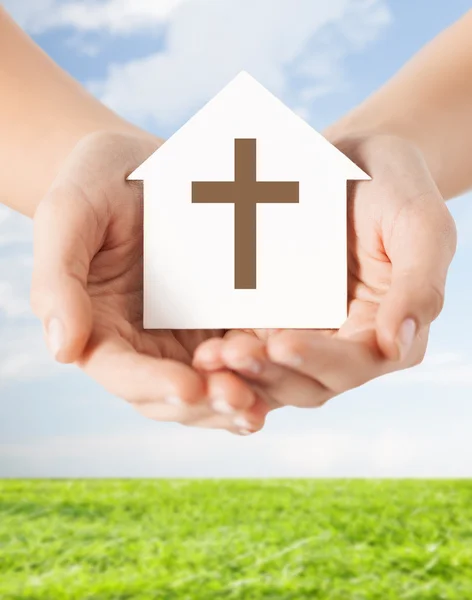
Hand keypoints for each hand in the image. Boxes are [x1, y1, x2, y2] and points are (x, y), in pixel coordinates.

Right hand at [30, 131, 268, 433]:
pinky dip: (260, 374)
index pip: (120, 372)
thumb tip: (62, 350)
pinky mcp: (221, 320)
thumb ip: (59, 280)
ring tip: (262, 402)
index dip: (151, 384)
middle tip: (242, 401)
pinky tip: (286, 374)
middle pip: (169, 394)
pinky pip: (241, 357)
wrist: (146, 163)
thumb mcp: (70, 214)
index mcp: (100, 328)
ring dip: (235, 401)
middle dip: (205, 403)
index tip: (187, 387)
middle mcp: (143, 344)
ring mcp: (185, 336)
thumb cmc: (99, 182)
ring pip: (209, 386)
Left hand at [193, 134, 456, 410]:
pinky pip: (249, 346)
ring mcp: (304, 333)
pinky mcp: (271, 318)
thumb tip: (397, 345)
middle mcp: (343, 343)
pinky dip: (229, 355)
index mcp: (384, 331)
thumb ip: (419, 285)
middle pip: (307, 380)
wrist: (352, 158)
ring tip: (209, 358)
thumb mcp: (420, 224)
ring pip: (272, 373)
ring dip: (242, 374)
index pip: (355, 364)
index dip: (320, 361)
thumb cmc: (395, 186)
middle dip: (270, 373)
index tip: (282, 343)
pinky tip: (202, 347)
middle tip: (231, 356)